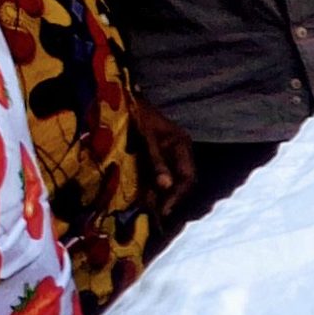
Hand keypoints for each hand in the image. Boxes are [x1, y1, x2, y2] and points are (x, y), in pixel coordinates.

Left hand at [133, 99, 196, 214]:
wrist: (125, 98)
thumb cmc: (138, 115)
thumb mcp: (147, 138)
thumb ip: (157, 162)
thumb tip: (166, 186)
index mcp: (182, 145)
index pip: (188, 176)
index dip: (178, 195)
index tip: (164, 210)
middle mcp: (179, 152)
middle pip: (182, 182)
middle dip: (171, 199)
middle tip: (158, 216)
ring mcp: (169, 154)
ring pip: (171, 181)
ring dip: (162, 196)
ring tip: (152, 212)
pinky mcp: (157, 156)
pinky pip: (159, 177)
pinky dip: (154, 189)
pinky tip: (146, 199)